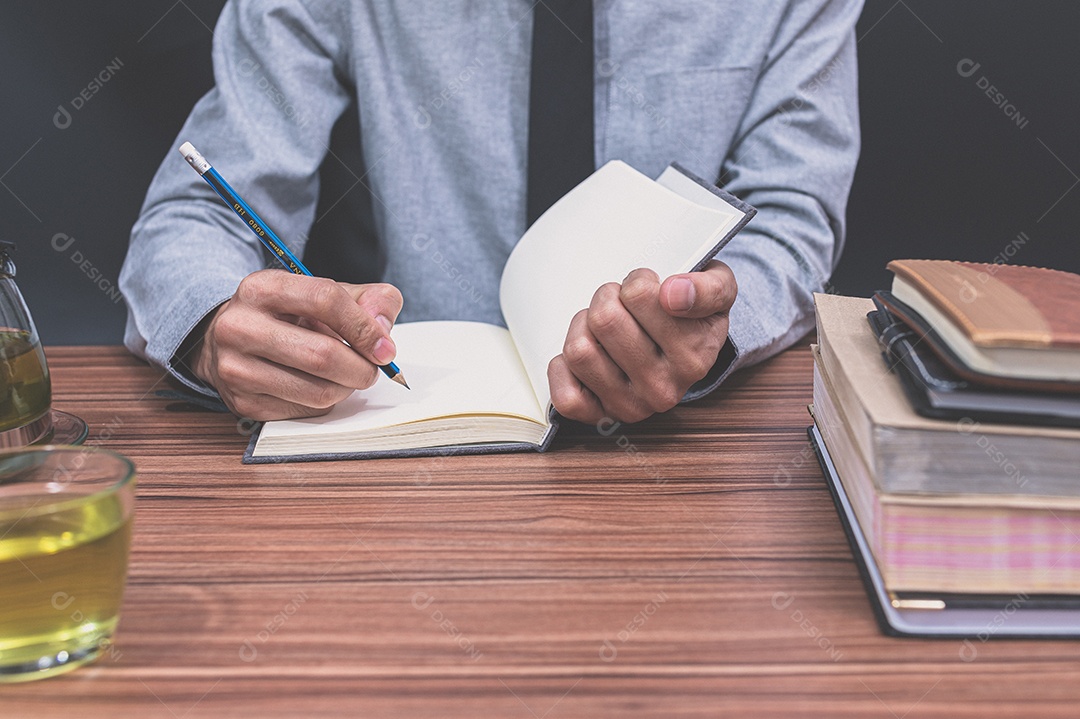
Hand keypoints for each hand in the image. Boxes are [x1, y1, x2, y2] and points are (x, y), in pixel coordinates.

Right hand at [188, 269, 402, 419]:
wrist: (235, 339)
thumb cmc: (291, 314)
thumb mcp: (326, 292)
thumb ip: (369, 299)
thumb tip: (383, 333)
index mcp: (262, 288)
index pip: (326, 300)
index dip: (364, 327)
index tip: (385, 348)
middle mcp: (240, 326)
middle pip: (323, 355)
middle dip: (361, 367)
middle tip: (371, 369)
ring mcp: (235, 368)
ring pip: (318, 391)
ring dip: (346, 388)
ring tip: (346, 375)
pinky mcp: (243, 402)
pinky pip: (306, 412)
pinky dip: (325, 402)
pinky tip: (318, 385)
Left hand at [548, 260, 735, 423]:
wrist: (686, 352)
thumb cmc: (693, 314)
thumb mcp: (719, 289)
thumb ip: (707, 287)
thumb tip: (673, 295)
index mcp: (694, 357)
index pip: (639, 294)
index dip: (638, 281)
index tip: (651, 290)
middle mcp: (663, 389)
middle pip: (604, 320)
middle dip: (607, 300)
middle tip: (622, 306)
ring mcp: (630, 407)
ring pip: (579, 351)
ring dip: (583, 329)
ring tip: (604, 329)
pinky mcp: (599, 417)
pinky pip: (564, 395)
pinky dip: (563, 369)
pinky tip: (588, 354)